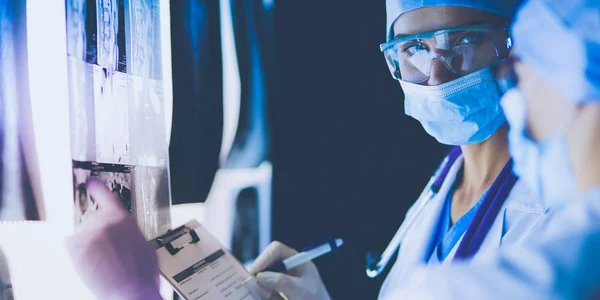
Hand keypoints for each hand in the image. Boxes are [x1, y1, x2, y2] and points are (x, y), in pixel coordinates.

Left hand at [65, 178, 161, 299]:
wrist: (131, 291)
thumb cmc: (141, 273)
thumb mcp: (142, 243)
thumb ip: (127, 230)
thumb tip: (121, 229)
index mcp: (122, 217)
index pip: (104, 194)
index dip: (95, 186)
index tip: (91, 183)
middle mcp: (102, 221)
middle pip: (91, 218)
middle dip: (95, 232)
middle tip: (106, 250)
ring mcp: (87, 233)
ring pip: (80, 233)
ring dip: (87, 244)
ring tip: (101, 261)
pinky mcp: (75, 248)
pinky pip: (71, 245)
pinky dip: (77, 254)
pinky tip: (91, 264)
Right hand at [248, 241, 330, 299]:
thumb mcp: (300, 291)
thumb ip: (281, 282)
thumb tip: (260, 276)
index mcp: (297, 261)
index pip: (277, 250)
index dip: (264, 258)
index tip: (254, 272)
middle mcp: (288, 268)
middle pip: (266, 263)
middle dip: (258, 273)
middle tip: (252, 286)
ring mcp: (281, 280)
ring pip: (262, 278)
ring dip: (259, 286)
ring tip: (265, 295)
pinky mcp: (276, 292)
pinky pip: (263, 291)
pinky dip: (261, 294)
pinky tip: (266, 297)